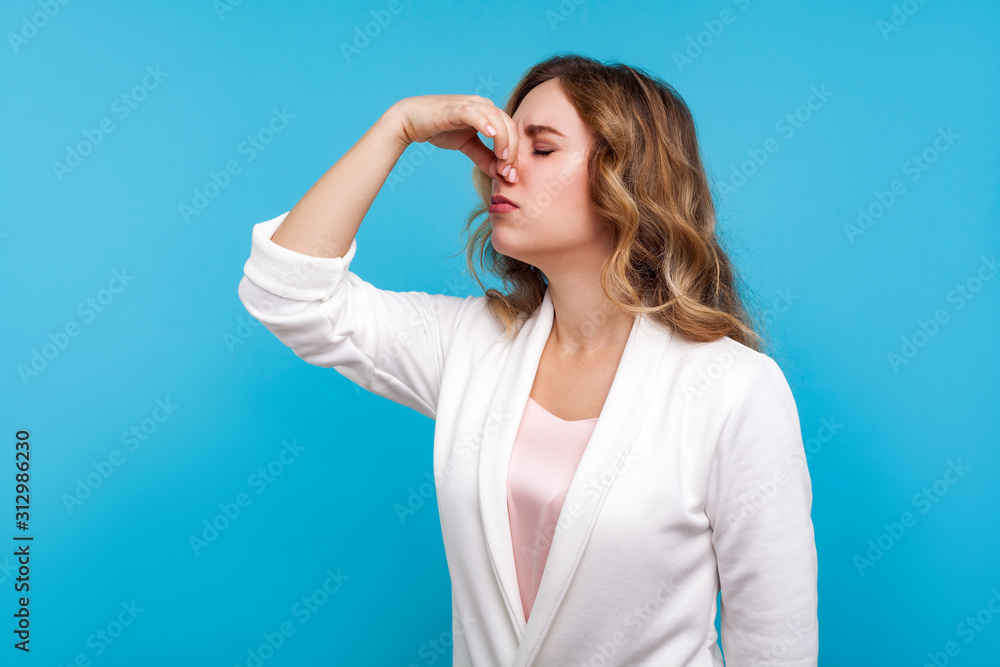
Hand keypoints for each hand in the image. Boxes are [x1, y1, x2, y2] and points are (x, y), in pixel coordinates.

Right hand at [389, 95, 518, 182]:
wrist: (411, 121)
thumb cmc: (440, 129)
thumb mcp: (468, 145)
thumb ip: (484, 157)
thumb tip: (501, 173)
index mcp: (488, 113)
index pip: (511, 132)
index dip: (515, 154)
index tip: (511, 176)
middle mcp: (482, 105)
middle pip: (509, 125)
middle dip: (512, 151)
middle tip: (508, 172)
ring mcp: (469, 105)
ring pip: (496, 118)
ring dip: (503, 140)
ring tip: (503, 158)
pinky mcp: (454, 108)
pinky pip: (473, 113)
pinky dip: (484, 123)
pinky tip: (490, 135)